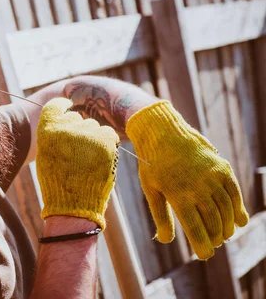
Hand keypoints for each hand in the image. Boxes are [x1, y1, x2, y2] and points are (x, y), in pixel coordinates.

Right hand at [36, 98, 119, 228]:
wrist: (73, 205)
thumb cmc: (57, 182)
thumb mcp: (47, 154)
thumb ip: (54, 135)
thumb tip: (69, 119)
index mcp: (47, 130)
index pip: (55, 106)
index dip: (63, 105)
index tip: (68, 106)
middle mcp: (66, 127)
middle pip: (77, 118)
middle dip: (79, 130)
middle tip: (78, 152)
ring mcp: (86, 133)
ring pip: (94, 126)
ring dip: (93, 138)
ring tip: (88, 160)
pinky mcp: (104, 140)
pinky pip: (108, 133)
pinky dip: (106, 143)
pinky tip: (100, 158)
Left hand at [126, 101, 248, 259]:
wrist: (163, 132)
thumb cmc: (153, 163)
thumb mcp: (151, 189)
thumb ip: (160, 216)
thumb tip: (164, 240)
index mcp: (177, 195)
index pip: (195, 229)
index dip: (202, 246)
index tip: (204, 256)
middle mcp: (197, 187)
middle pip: (213, 221)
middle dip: (215, 237)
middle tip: (213, 245)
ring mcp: (212, 177)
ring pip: (226, 210)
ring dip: (227, 226)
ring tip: (224, 235)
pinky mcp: (222, 168)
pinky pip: (234, 193)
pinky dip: (238, 209)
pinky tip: (238, 221)